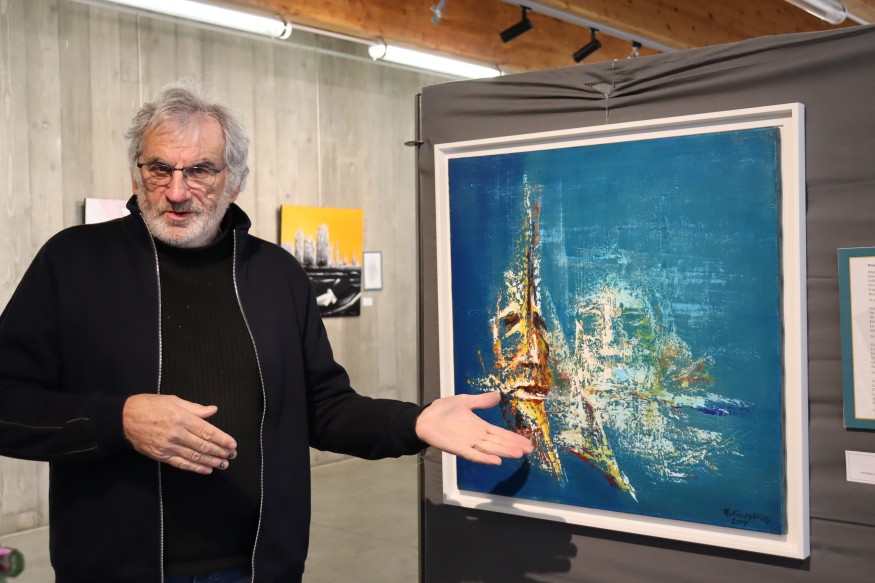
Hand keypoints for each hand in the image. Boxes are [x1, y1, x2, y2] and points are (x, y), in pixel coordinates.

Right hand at [123, 394, 237, 473]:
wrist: (124, 419)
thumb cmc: (149, 406)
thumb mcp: (174, 400)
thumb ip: (195, 408)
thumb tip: (213, 410)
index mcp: (181, 417)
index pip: (206, 431)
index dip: (221, 439)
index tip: (232, 444)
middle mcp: (176, 433)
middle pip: (203, 445)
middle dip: (220, 452)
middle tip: (231, 456)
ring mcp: (168, 446)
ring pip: (194, 456)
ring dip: (211, 461)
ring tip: (223, 464)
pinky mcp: (161, 455)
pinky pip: (181, 463)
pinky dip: (195, 467)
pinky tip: (206, 469)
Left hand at [415, 391, 532, 464]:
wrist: (424, 418)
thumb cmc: (443, 410)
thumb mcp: (465, 401)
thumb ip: (481, 401)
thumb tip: (498, 395)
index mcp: (479, 426)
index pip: (500, 433)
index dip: (514, 438)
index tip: (527, 443)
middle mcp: (476, 437)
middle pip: (498, 443)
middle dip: (513, 446)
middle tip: (529, 450)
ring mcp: (468, 443)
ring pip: (489, 449)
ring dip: (503, 452)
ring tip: (518, 454)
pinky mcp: (457, 448)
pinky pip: (473, 454)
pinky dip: (484, 458)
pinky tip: (496, 461)